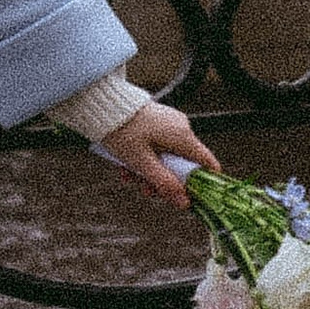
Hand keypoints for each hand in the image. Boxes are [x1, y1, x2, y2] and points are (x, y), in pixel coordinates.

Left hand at [98, 97, 218, 206]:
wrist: (102, 105)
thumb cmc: (122, 130)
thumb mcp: (142, 163)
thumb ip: (164, 183)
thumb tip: (185, 203)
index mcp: (183, 136)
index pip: (207, 163)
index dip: (203, 183)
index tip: (190, 197)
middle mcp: (181, 127)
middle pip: (182, 164)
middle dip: (164, 180)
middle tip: (146, 189)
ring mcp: (169, 124)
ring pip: (167, 157)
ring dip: (149, 171)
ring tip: (128, 175)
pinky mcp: (157, 122)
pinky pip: (158, 146)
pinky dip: (145, 158)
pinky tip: (126, 165)